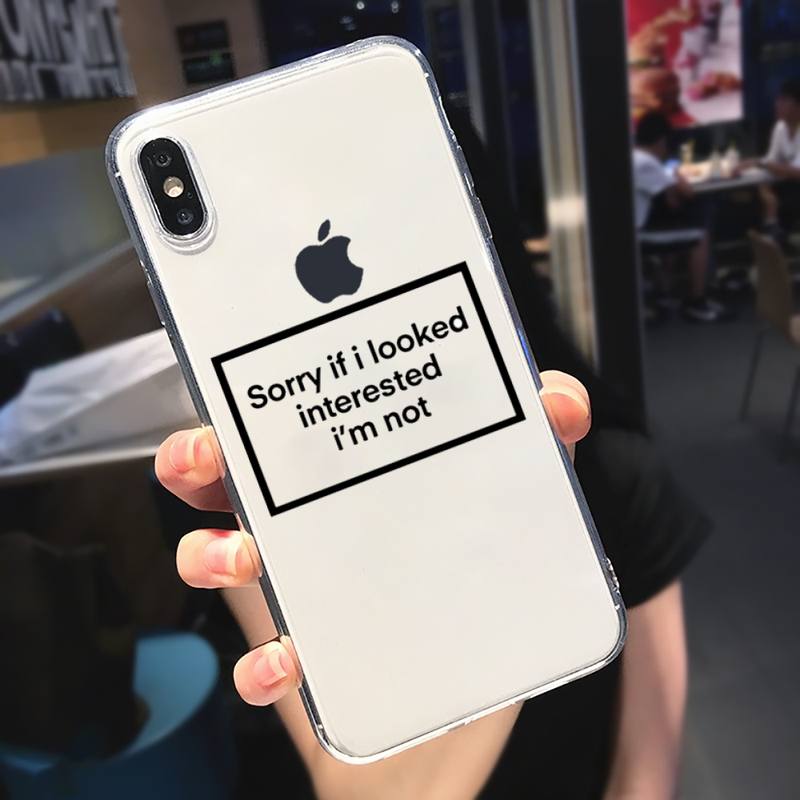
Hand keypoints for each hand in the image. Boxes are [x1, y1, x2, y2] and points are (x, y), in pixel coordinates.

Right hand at [155, 370, 590, 708]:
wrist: (503, 607)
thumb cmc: (484, 515)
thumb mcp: (515, 462)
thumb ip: (539, 423)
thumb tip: (560, 404)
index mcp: (336, 461)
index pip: (266, 427)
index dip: (227, 418)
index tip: (221, 421)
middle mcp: (306, 514)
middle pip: (218, 483)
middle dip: (193, 468)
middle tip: (208, 463)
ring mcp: (307, 579)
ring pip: (220, 561)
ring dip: (209, 557)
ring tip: (243, 558)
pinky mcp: (324, 643)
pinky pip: (271, 659)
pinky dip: (263, 666)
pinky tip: (284, 663)